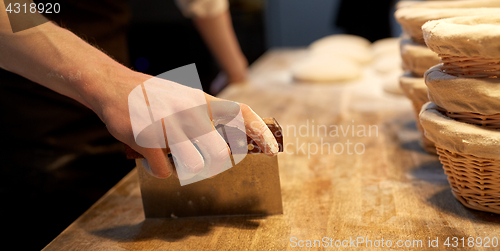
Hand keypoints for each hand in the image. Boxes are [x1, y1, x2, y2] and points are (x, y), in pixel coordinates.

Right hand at [98, 71, 278, 180]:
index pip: (240, 114)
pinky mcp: (147, 140)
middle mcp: (189, 111)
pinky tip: (152, 157)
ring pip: (194, 166)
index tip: (273, 150)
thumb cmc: (153, 96)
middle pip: (220, 154)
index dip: (260, 132)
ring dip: (186, 168)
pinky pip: (164, 170)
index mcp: (201, 100)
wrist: (112, 85)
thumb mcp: (184, 96)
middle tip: (204, 161)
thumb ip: (204, 113)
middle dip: (214, 164)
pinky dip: (159, 169)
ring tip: (174, 156)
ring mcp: (168, 126)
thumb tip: (231, 140)